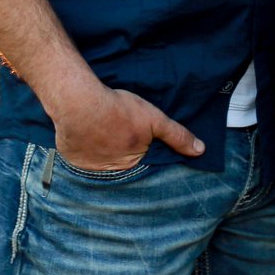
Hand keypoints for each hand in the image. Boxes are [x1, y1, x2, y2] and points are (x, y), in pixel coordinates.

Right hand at [50, 81, 203, 171]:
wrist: (78, 102)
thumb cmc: (117, 110)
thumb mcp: (153, 119)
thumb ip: (176, 135)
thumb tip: (200, 150)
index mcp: (133, 164)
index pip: (144, 166)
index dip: (145, 155)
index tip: (142, 144)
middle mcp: (112, 172)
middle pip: (123, 167)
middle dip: (124, 157)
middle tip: (121, 139)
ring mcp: (91, 168)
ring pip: (103, 164)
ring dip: (104, 155)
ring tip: (106, 137)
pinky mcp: (74, 160)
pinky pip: (83, 160)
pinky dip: (87, 152)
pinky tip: (89, 138)